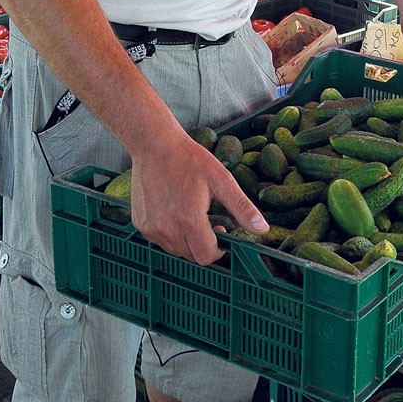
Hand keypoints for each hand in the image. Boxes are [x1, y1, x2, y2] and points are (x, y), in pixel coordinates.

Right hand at [129, 128, 267, 264]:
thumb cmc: (189, 159)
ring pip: (174, 250)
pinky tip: (173, 211)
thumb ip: (242, 208)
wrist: (155, 145)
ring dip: (186, 240)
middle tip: (208, 221)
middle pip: (191, 256)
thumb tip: (262, 229)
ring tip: (190, 214)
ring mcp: (150, 227)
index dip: (218, 250)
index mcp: (189, 219)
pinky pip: (159, 240)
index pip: (206, 256)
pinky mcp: (140, 223)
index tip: (220, 233)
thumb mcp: (221, 180)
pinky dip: (169, 233)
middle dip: (203, 244)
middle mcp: (166, 228)